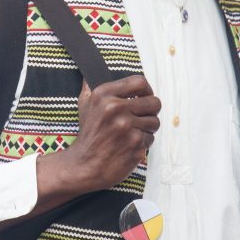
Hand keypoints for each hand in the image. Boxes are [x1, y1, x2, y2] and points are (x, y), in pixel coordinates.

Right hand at [49, 75, 160, 192]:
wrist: (84, 166)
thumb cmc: (87, 136)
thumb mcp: (84, 106)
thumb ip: (90, 87)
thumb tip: (91, 73)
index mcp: (104, 95)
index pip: (140, 82)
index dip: (146, 90)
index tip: (143, 97)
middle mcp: (116, 108)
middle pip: (154, 102)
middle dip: (150, 112)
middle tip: (141, 118)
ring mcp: (127, 127)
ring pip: (155, 122)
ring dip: (147, 129)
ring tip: (131, 134)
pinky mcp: (136, 144)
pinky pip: (151, 139)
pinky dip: (142, 144)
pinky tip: (129, 146)